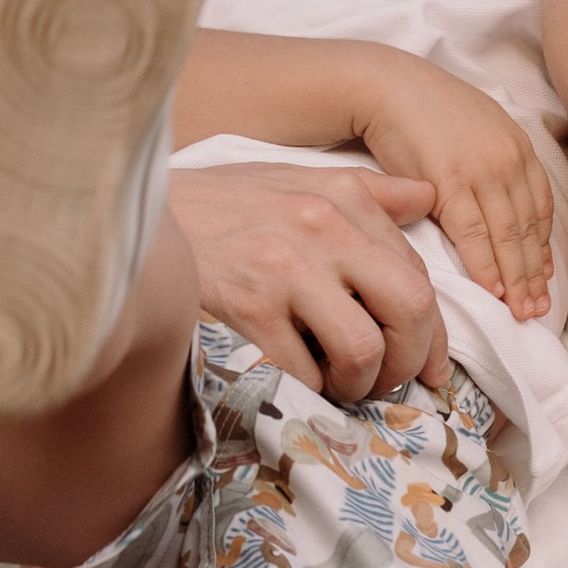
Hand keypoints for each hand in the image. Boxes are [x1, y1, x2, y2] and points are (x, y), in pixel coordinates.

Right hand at [167, 166, 445, 402]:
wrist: (136, 214)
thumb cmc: (219, 203)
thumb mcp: (294, 179)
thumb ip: (367, 193)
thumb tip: (426, 197)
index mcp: (343, 198)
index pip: (418, 275)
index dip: (431, 334)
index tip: (426, 368)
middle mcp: (322, 228)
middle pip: (410, 309)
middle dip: (408, 361)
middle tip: (385, 381)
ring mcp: (284, 268)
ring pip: (362, 350)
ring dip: (356, 384)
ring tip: (334, 383)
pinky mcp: (246, 306)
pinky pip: (302, 371)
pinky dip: (305, 389)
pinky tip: (292, 379)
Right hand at [351, 55, 560, 322]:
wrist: (388, 87)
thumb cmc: (427, 112)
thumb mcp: (480, 129)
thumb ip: (498, 163)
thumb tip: (505, 204)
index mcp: (519, 148)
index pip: (540, 209)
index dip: (542, 248)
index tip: (543, 278)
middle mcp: (508, 160)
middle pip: (528, 229)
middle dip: (534, 275)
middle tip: (539, 310)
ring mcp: (481, 171)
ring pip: (507, 236)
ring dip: (516, 279)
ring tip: (521, 312)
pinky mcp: (449, 182)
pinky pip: (474, 234)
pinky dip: (486, 265)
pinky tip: (492, 290)